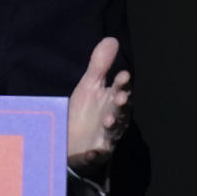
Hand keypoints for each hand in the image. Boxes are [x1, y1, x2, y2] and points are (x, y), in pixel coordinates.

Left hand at [67, 37, 130, 172]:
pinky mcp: (94, 155)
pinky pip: (95, 157)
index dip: (122, 84)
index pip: (121, 91)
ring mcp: (105, 138)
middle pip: (121, 112)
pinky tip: (92, 152)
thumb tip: (112, 39)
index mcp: (112, 102)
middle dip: (121, 105)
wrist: (73, 142)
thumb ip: (100, 65)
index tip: (122, 75)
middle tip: (119, 97)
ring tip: (107, 121)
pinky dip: (94, 155)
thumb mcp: (89, 86)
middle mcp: (113, 120)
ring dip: (112, 127)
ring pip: (112, 133)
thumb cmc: (85, 111)